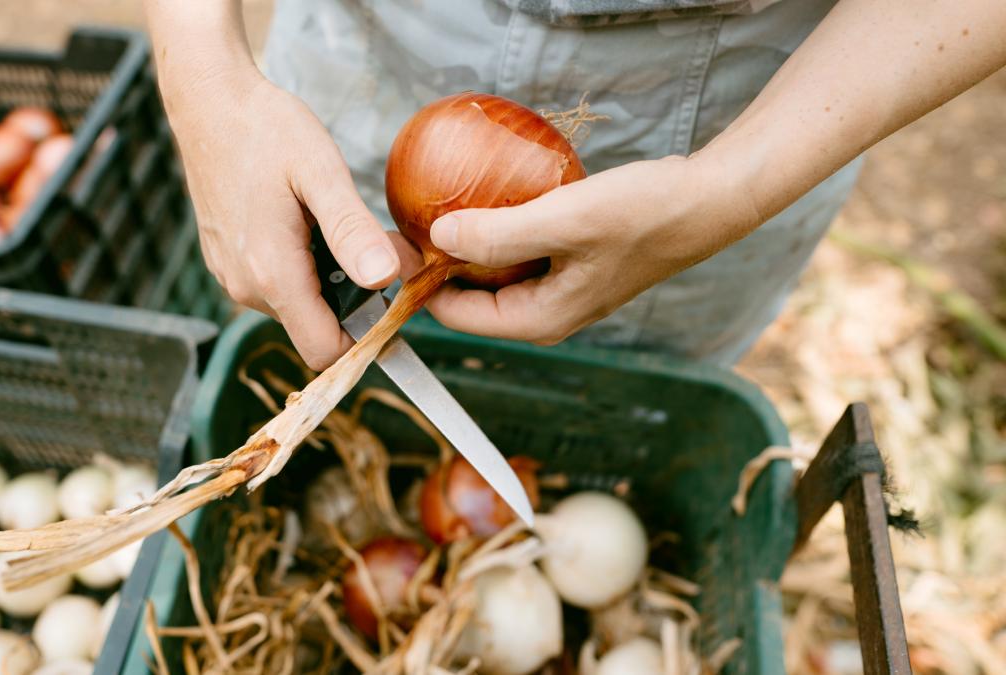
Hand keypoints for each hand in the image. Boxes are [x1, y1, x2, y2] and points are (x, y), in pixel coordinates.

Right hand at [167, 72, 401, 368]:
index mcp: (272, 274)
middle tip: (375, 240)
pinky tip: (308, 223)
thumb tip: (384, 278)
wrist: (210, 104)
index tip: (393, 298)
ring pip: (299, 307)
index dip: (366, 338)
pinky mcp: (227, 264)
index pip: (325, 351)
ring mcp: (232, 278)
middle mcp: (246, 288)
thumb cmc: (266, 130)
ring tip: (336, 223)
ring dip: (329, 280)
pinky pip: (278, 286)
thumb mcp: (320, 173)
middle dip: (354, 298)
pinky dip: (304, 267)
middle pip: (316, 328)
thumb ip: (351, 230)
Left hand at [408, 154, 760, 344]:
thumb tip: (437, 240)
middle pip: (471, 296)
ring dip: (468, 242)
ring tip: (441, 200)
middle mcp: (546, 313)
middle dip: (439, 261)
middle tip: (413, 213)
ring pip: (494, 272)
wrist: (708, 201)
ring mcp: (561, 289)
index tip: (398, 239)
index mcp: (539, 320)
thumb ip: (498, 235)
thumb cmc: (644, 213)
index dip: (421, 281)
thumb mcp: (564, 220)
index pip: (455, 315)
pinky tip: (488, 193)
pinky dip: (499, 227)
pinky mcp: (572, 262)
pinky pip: (519, 251)